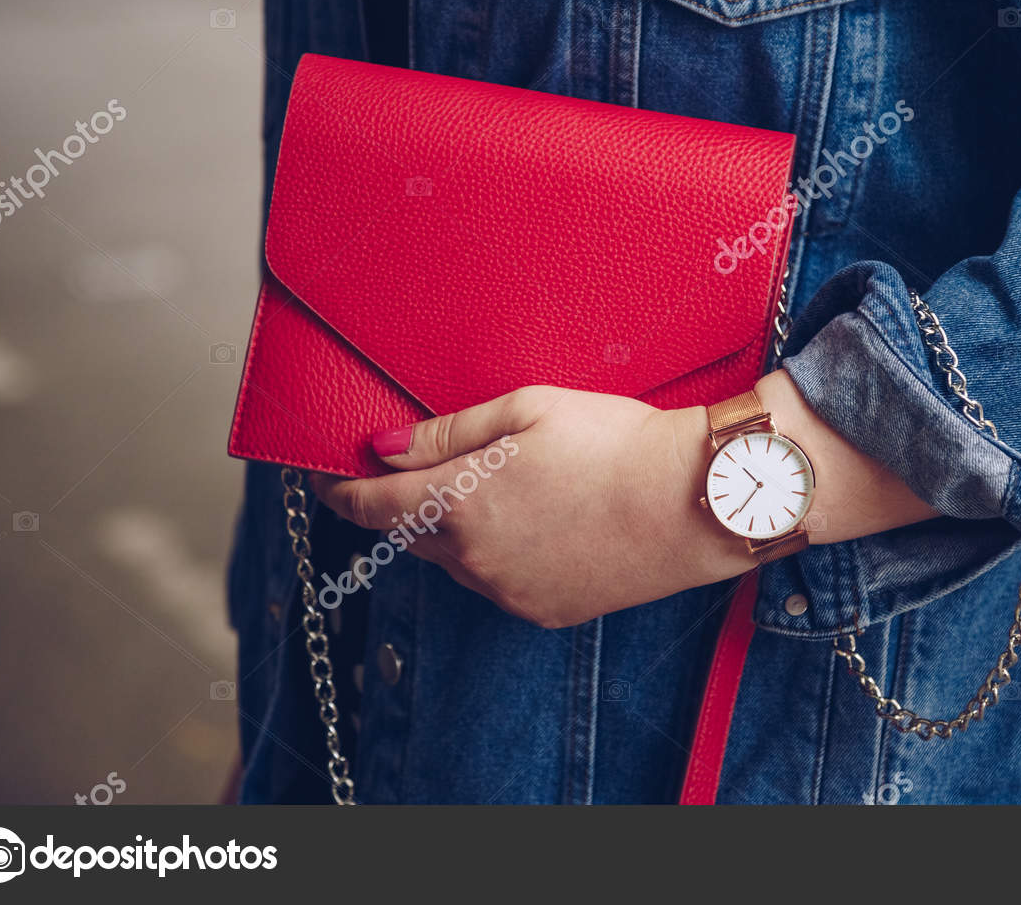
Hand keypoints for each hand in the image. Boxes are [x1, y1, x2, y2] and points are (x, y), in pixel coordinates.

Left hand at [309, 372, 938, 628]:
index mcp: (456, 502)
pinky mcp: (545, 610)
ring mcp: (508, 591)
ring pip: (455, 561)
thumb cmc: (614, 441)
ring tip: (506, 491)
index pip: (367, 504)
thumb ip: (445, 432)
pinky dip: (501, 555)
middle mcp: (471, 558)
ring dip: (456, 531)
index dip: (339, 488)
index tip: (327, 474)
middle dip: (404, 504)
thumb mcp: (526, 410)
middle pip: (408, 535)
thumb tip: (380, 446)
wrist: (693, 499)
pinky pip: (499, 582)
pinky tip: (541, 522)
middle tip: (424, 470)